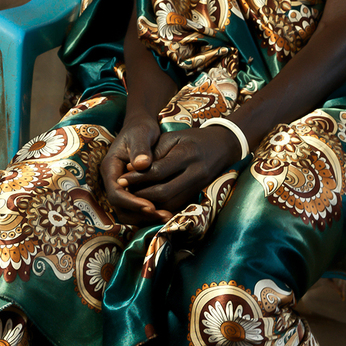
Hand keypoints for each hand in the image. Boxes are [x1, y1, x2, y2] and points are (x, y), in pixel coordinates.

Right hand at [102, 113, 165, 224]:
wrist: (141, 127)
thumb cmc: (140, 129)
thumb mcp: (141, 134)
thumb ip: (140, 149)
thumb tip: (141, 165)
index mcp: (110, 167)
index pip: (116, 193)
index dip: (132, 202)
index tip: (151, 207)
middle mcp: (112, 180)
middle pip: (120, 207)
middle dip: (140, 214)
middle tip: (163, 215)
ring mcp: (120, 186)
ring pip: (127, 211)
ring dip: (145, 217)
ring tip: (166, 215)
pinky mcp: (130, 190)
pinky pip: (135, 208)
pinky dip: (148, 213)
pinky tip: (165, 211)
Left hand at [121, 125, 242, 217]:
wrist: (224, 145)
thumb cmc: (193, 138)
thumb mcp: (172, 137)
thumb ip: (153, 153)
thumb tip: (131, 168)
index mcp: (187, 154)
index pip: (158, 172)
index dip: (137, 178)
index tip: (121, 180)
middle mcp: (196, 173)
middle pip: (163, 192)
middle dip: (140, 195)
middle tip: (124, 193)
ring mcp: (199, 186)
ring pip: (170, 203)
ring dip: (149, 204)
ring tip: (132, 199)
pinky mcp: (199, 194)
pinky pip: (177, 206)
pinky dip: (160, 207)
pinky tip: (148, 203)